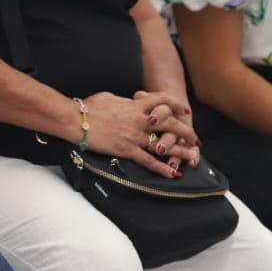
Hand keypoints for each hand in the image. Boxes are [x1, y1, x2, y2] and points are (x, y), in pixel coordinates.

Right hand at [81, 91, 196, 177]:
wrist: (76, 120)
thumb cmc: (89, 107)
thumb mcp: (110, 97)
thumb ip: (124, 101)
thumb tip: (130, 102)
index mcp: (135, 105)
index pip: (162, 100)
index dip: (175, 104)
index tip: (184, 110)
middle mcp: (139, 120)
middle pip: (170, 123)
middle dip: (186, 131)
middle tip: (195, 139)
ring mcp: (134, 136)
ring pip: (164, 144)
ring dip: (181, 151)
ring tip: (192, 157)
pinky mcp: (127, 150)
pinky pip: (149, 161)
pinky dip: (162, 168)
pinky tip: (172, 173)